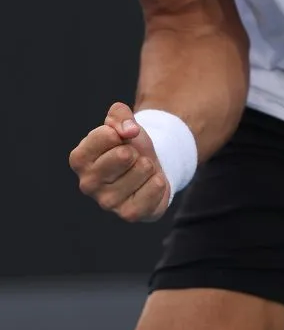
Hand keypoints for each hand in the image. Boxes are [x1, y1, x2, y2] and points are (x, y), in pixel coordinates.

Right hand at [69, 101, 170, 221]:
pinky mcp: (129, 214)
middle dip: (135, 150)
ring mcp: (107, 202)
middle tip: (132, 157)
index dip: (121, 130)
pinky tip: (150, 184)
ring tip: (140, 170)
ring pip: (143, 169)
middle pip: (124, 154)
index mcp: (80, 159)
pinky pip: (154, 189)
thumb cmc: (129, 144)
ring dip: (148, 165)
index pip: (106, 135)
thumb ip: (120, 115)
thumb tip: (129, 131)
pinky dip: (158, 182)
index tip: (121, 138)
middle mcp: (88, 183)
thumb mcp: (123, 122)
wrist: (148, 168)